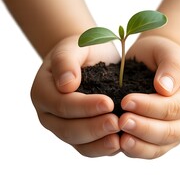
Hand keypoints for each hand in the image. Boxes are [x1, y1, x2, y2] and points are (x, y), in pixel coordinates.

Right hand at [31, 35, 120, 156]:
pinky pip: (88, 147)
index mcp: (43, 92)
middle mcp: (50, 113)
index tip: (108, 103)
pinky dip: (103, 148)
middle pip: (68, 129)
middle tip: (116, 122)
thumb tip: (66, 85)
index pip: (62, 105)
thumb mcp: (73, 47)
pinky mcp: (79, 134)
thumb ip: (66, 61)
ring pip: (78, 143)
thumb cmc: (81, 51)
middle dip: (93, 127)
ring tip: (120, 138)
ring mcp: (63, 126)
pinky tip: (120, 142)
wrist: (90, 59)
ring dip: (99, 143)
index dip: (84, 106)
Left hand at [119, 36, 179, 158]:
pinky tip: (120, 144)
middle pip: (169, 131)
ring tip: (121, 139)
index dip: (150, 107)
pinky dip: (137, 150)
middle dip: (144, 128)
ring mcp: (177, 132)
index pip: (174, 107)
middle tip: (121, 121)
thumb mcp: (168, 51)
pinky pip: (151, 150)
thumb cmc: (161, 55)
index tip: (127, 101)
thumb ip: (171, 66)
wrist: (156, 64)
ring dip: (140, 145)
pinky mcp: (162, 139)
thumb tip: (164, 89)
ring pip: (160, 146)